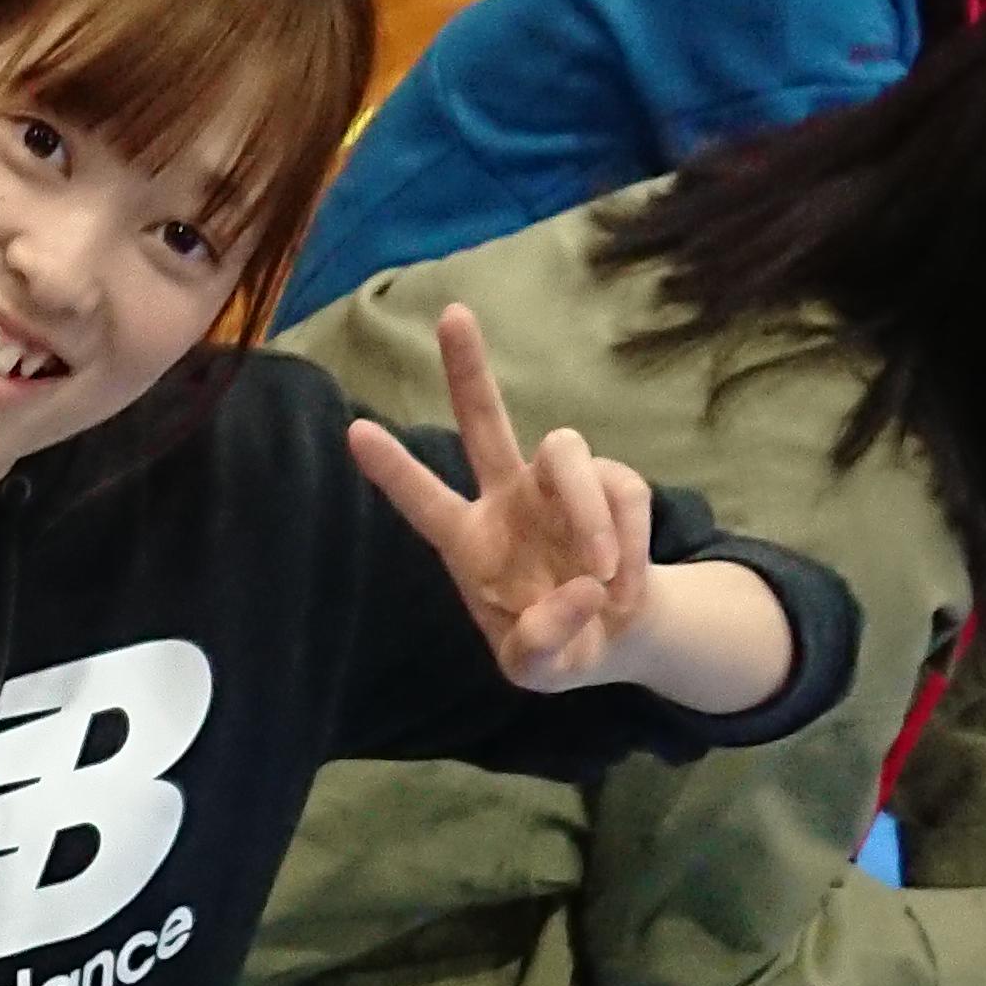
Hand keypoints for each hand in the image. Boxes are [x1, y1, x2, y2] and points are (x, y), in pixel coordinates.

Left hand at [348, 303, 660, 690]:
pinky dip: (631, 545)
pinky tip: (624, 586)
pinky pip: (625, 495)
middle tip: (451, 314)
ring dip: (590, 515)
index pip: (424, 501)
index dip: (393, 470)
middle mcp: (508, 497)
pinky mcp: (615, 487)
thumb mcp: (534, 671)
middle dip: (470, 371)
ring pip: (569, 453)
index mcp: (468, 541)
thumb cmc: (556, 645)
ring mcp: (560, 487)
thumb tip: (579, 591)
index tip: (354, 431)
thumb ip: (539, 645)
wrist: (617, 637)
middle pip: (486, 421)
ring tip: (603, 579)